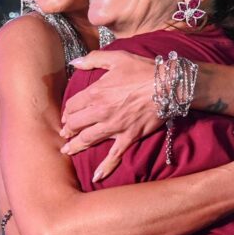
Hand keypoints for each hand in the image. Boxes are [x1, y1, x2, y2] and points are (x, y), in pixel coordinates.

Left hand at [60, 51, 158, 181]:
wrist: (168, 86)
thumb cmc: (143, 70)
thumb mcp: (117, 58)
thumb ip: (93, 59)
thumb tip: (74, 62)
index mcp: (96, 92)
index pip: (73, 105)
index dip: (68, 111)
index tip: (67, 116)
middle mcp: (101, 111)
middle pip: (76, 124)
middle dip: (68, 129)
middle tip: (65, 133)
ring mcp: (114, 127)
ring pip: (88, 140)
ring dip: (75, 146)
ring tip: (67, 150)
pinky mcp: (128, 137)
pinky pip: (114, 156)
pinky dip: (104, 167)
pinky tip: (96, 177)